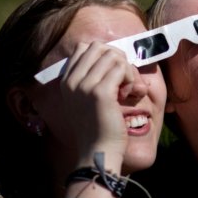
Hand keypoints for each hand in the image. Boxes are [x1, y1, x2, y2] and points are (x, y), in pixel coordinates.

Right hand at [60, 42, 133, 170]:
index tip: (111, 74)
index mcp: (66, 81)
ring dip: (125, 69)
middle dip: (116, 58)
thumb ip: (92, 78)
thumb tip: (113, 56)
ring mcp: (85, 86)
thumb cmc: (98, 127)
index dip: (104, 55)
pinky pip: (121, 68)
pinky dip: (130, 77)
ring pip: (113, 55)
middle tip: (122, 80)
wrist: (98, 151)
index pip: (83, 48)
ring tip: (124, 89)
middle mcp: (72, 81)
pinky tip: (127, 93)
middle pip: (99, 47)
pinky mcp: (100, 92)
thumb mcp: (87, 99)